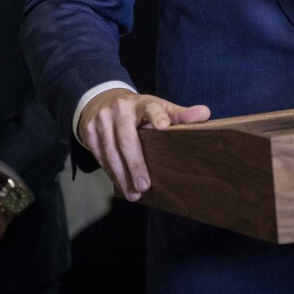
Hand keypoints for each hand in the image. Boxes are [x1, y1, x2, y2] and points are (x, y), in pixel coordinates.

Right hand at [78, 89, 209, 201]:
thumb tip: (205, 114)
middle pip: (126, 139)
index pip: (151, 108)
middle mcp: (119, 109)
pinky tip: (121, 185)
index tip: (164, 127)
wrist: (102, 99)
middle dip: (135, 164)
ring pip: (110, 152)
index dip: (157, 117)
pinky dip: (111, 173)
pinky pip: (100, 157)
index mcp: (141, 102)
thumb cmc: (138, 109)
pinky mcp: (88, 132)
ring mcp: (101, 120)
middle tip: (145, 185)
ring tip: (134, 194)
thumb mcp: (159, 107)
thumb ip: (180, 114)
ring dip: (122, 176)